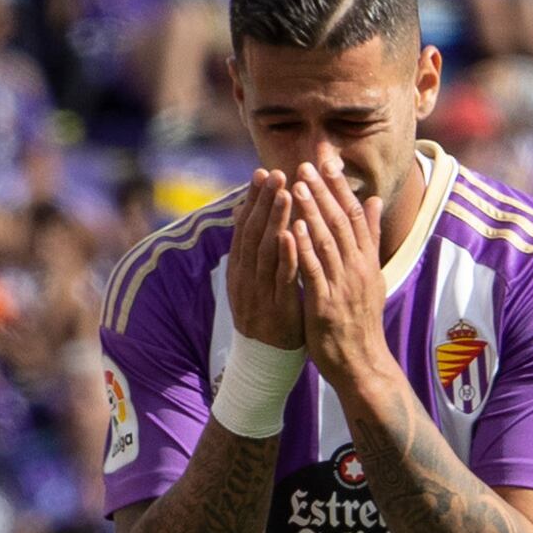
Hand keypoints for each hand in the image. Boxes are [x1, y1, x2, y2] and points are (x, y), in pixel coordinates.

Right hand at [225, 172, 301, 347]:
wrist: (266, 360)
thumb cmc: (267, 312)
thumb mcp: (256, 278)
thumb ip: (255, 247)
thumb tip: (248, 209)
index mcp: (240, 269)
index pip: (244, 226)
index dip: (252, 199)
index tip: (261, 172)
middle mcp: (245, 278)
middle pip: (252, 232)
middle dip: (263, 201)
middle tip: (274, 172)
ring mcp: (259, 293)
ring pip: (265, 250)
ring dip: (274, 220)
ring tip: (285, 192)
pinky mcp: (277, 307)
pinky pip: (281, 277)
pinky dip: (286, 254)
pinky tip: (293, 234)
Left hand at [283, 162, 393, 393]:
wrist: (362, 362)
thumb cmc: (361, 318)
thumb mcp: (371, 273)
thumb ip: (369, 237)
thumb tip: (373, 200)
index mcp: (366, 260)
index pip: (355, 214)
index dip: (340, 187)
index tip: (327, 161)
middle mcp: (358, 268)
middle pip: (342, 222)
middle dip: (324, 191)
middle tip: (307, 164)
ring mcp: (343, 286)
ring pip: (328, 242)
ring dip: (312, 212)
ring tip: (297, 186)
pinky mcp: (326, 304)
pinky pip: (314, 272)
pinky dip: (304, 248)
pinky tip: (293, 228)